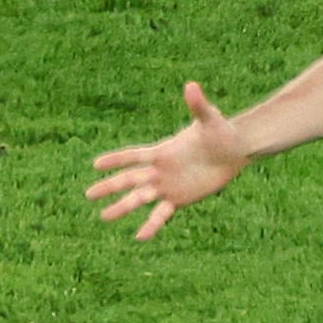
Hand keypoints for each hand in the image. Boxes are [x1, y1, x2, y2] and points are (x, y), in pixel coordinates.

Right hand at [85, 81, 249, 240]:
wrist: (233, 151)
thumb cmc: (221, 132)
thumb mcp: (209, 119)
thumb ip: (197, 105)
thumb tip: (191, 86)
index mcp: (162, 151)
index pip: (133, 156)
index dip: (115, 160)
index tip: (95, 164)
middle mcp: (159, 170)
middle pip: (128, 179)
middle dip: (108, 187)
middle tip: (88, 195)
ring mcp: (167, 186)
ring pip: (140, 199)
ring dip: (122, 207)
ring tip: (103, 217)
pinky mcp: (179, 199)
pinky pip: (161, 214)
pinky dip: (151, 225)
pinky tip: (140, 237)